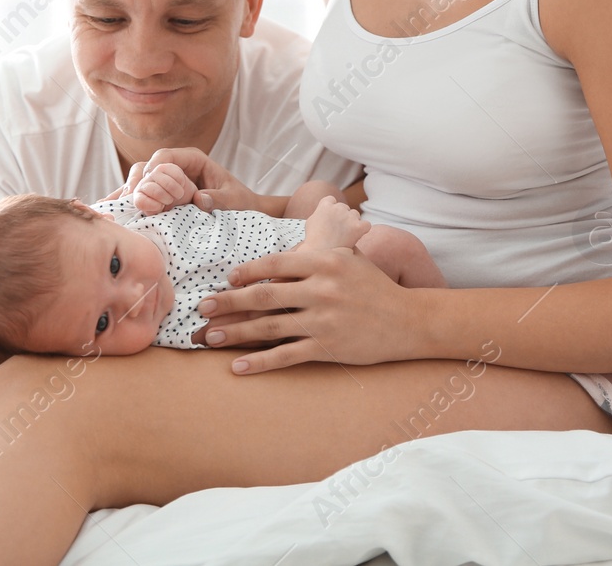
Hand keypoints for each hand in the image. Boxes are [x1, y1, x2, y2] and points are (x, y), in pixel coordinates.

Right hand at [137, 147, 262, 212]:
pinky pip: (143, 195)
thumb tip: (198, 198)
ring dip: (132, 192)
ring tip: (125, 208)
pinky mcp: (164, 196)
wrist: (242, 209)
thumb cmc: (239, 200)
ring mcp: (168, 182)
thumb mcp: (233, 199)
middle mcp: (177, 168)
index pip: (165, 156)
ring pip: (140, 180)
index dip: (153, 169)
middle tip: (131, 199)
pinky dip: (132, 201)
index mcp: (193, 159)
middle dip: (137, 181)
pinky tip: (121, 210)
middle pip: (147, 166)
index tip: (147, 186)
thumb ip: (218, 198)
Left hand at [195, 248, 422, 372]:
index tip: (227, 279)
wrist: (409, 320)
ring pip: (269, 327)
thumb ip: (319, 250)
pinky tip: (239, 367)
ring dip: (236, 333)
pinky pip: (286, 356)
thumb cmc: (375, 287)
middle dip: (229, 302)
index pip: (276, 263)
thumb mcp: (350, 258)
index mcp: (326, 262)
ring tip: (210, 337)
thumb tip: (288, 245)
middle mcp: (322, 289)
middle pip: (264, 295)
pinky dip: (260, 362)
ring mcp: (324, 320)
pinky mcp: (328, 347)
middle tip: (203, 307)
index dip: (247, 271)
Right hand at [301, 197, 369, 248]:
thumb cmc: (314, 241)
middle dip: (342, 217)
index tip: (331, 218)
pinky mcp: (358, 227)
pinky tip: (356, 237)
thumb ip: (320, 213)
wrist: (321, 255)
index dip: (331, 209)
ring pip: (355, 215)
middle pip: (344, 208)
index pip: (331, 200)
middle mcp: (338, 208)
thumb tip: (326, 211)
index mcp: (325, 205)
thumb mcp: (311, 222)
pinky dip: (363, 230)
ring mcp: (349, 217)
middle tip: (338, 230)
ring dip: (352, 222)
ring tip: (345, 236)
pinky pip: (366, 225)